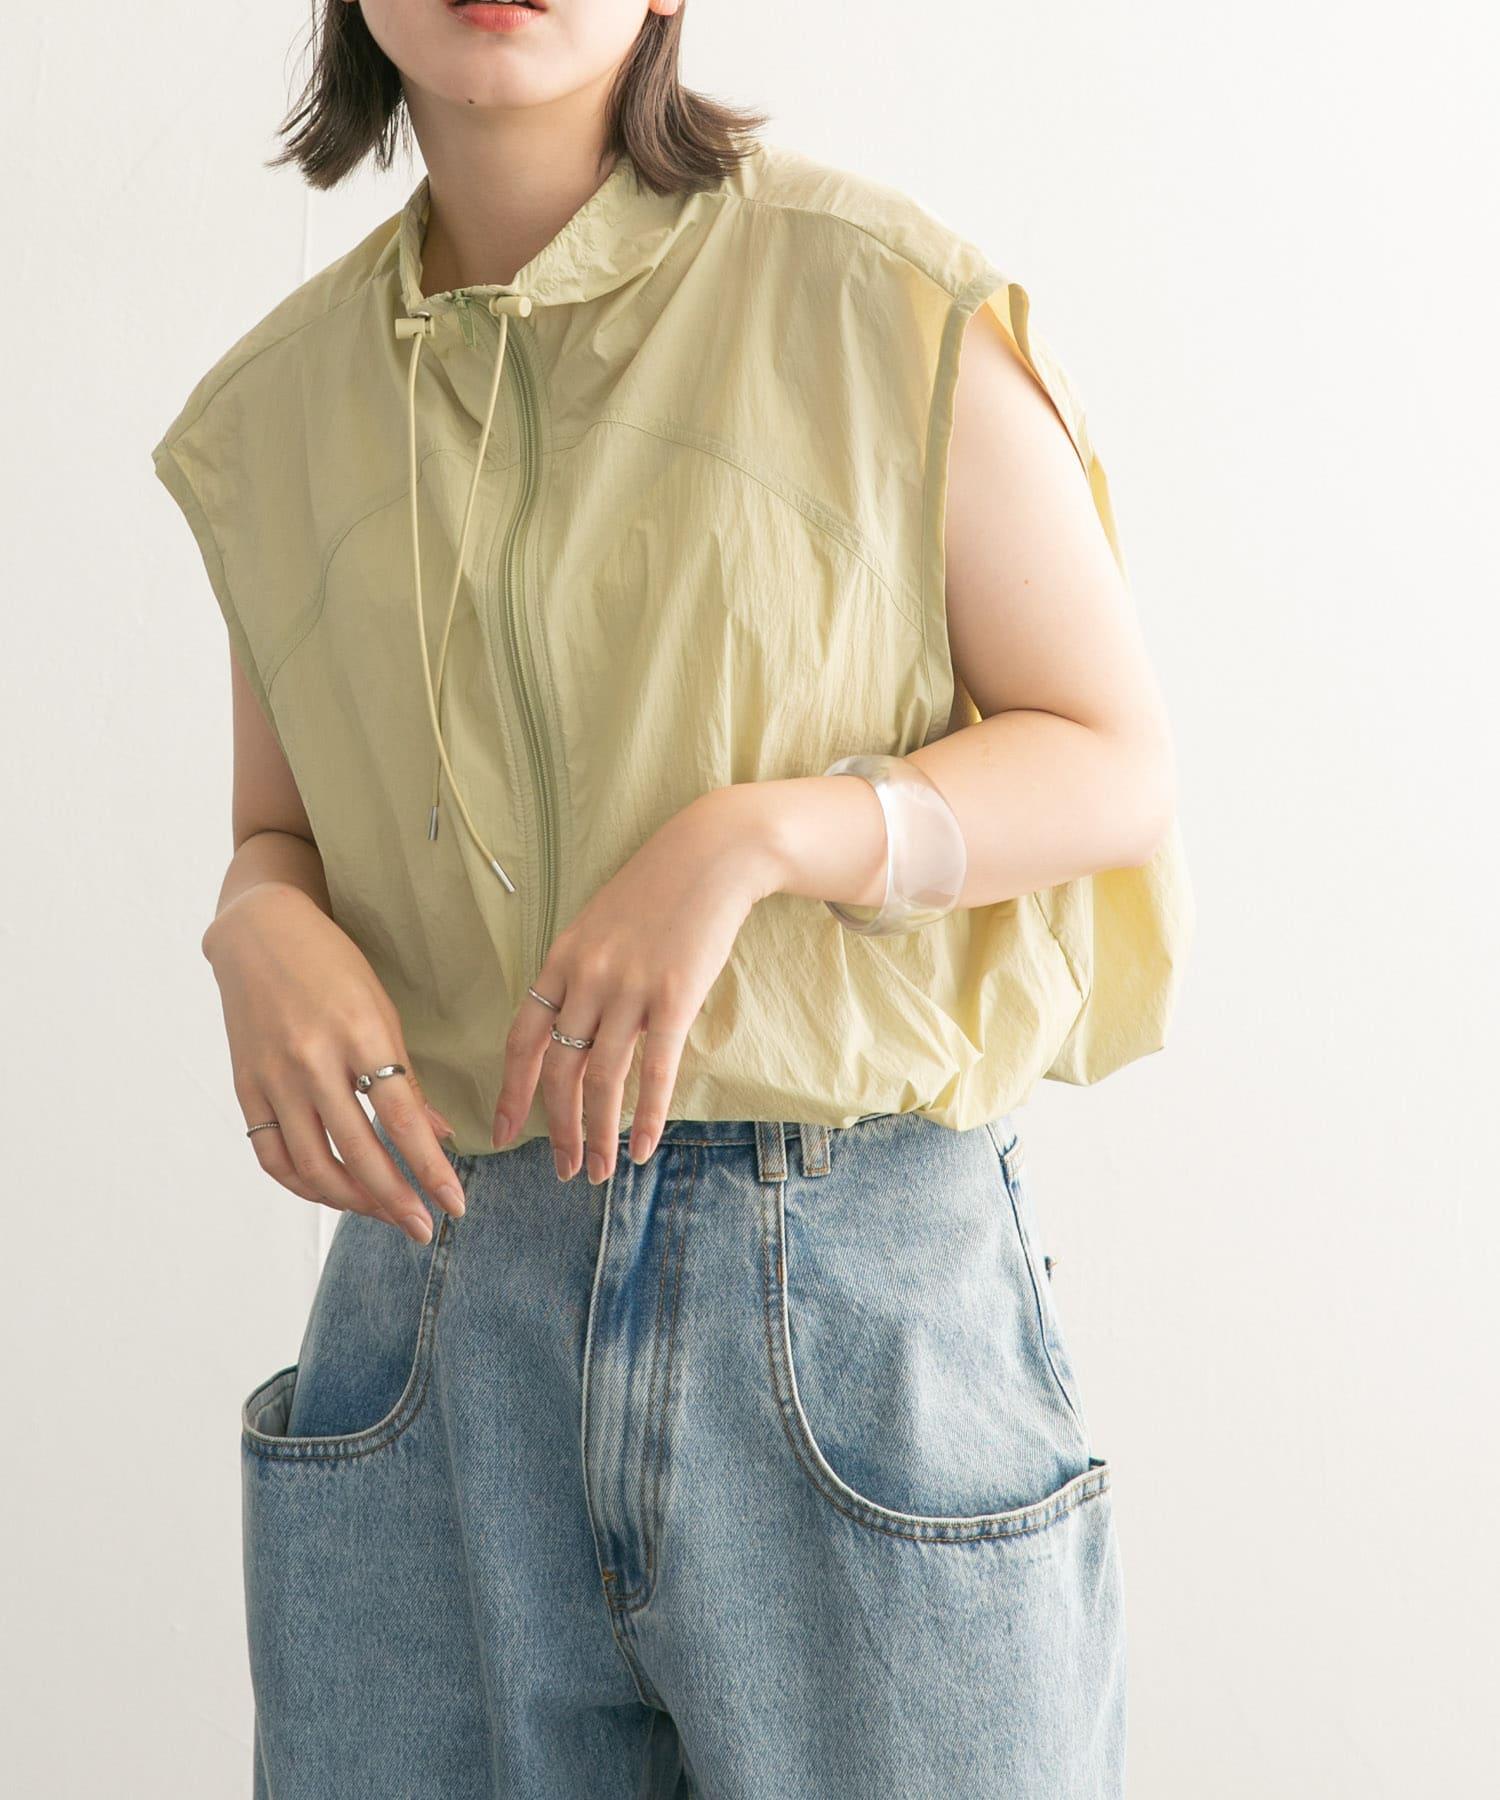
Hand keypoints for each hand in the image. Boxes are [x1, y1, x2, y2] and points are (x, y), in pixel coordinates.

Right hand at [204, 883, 467, 1242]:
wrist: (259, 934)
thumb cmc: (334, 968)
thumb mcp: (382, 1012)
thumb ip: (406, 1080)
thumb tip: (439, 1137)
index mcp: (360, 1034)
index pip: (401, 1120)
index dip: (430, 1169)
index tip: (455, 1205)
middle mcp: (313, 1061)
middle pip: (359, 1152)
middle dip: (396, 1201)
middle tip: (424, 1229)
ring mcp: (273, 1077)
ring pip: (313, 1165)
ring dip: (353, 1202)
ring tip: (383, 1214)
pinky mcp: (245, 1088)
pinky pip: (273, 1155)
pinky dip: (304, 1185)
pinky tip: (333, 1195)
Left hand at [491, 788, 783, 1182]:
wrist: (711, 854)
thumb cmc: (658, 891)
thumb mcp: (600, 926)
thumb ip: (581, 975)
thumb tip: (572, 1031)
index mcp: (561, 961)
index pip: (522, 1040)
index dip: (512, 1092)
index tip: (505, 1134)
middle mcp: (586, 978)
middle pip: (558, 1072)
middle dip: (557, 1129)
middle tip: (564, 1169)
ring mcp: (629, 989)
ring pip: (602, 1080)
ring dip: (598, 1135)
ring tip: (600, 1171)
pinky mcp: (675, 996)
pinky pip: (655, 1072)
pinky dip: (648, 1117)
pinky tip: (646, 1148)